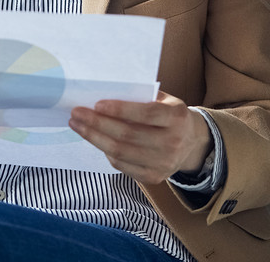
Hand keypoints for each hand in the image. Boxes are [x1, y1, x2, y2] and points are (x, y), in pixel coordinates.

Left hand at [68, 91, 212, 183]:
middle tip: (77, 113)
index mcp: (177, 117)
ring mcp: (163, 163)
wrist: (192, 143)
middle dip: (97, 124)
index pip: (145, 114)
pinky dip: (105, 152)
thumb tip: (106, 92)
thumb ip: (142, 96)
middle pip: (127, 135)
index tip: (96, 104)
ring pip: (121, 152)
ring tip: (78, 126)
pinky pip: (122, 166)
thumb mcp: (165, 99)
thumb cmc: (170, 114)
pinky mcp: (154, 177)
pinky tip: (95, 139)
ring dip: (95, 138)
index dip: (119, 110)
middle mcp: (172, 142)